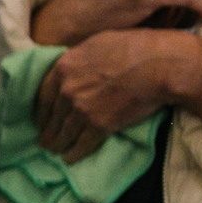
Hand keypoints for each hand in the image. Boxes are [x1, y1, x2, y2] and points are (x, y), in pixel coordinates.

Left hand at [35, 30, 201, 161]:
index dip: (42, 110)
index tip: (41, 118)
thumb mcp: (96, 43)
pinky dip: (75, 153)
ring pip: (64, 132)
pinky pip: (82, 143)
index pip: (44, 94)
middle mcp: (67, 89)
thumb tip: (73, 67)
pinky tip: (70, 159)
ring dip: (57, 144)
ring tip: (53, 151)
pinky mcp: (99, 125)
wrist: (159, 65)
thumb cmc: (134, 47)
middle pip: (51, 116)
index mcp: (63, 67)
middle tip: (44, 140)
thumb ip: (78, 59)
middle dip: (47, 131)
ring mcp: (81, 109)